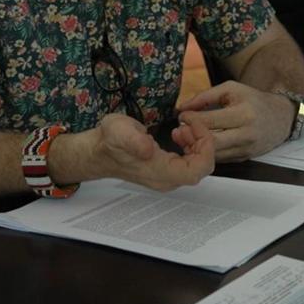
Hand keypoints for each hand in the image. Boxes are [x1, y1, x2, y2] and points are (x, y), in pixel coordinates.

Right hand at [80, 113, 213, 191]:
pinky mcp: (166, 170)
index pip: (198, 170)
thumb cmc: (109, 141)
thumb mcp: (119, 132)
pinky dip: (191, 145)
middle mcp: (167, 180)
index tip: (195, 126)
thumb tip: (148, 149)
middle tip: (188, 123)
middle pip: (201, 166)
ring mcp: (167, 176)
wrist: (98, 151)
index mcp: (160, 173)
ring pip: (197, 163)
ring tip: (182, 127)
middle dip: (201, 141)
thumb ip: (134, 141)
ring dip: (197, 142)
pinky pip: (190, 161)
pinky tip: (179, 133)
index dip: (205, 148)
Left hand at [176, 81, 295, 160]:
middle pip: (210, 142)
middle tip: (179, 130)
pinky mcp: (244, 159)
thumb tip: (182, 108)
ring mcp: (246, 149)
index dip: (191, 119)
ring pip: (214, 154)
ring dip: (196, 147)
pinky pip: (220, 159)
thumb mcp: (231, 90)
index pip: (210, 121)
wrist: (280, 118)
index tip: (181, 115)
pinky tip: (199, 144)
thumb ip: (205, 96)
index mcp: (243, 114)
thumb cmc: (253, 100)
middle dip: (190, 136)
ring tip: (186, 137)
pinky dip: (207, 152)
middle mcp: (246, 134)